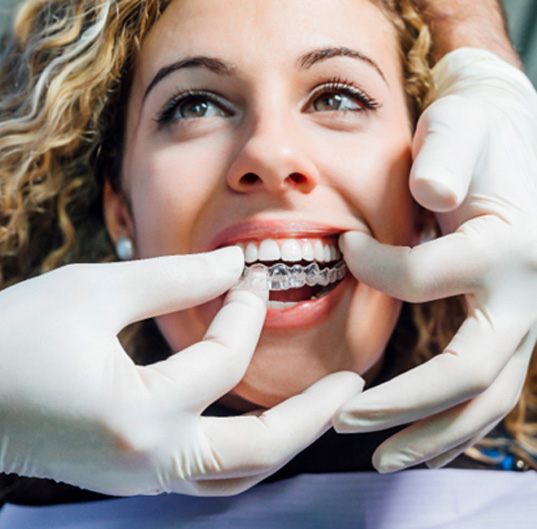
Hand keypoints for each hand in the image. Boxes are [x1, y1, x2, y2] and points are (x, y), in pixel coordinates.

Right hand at [0, 247, 361, 494]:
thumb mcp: (94, 290)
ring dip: (285, 440)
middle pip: (258, 451)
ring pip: (237, 477)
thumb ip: (173, 279)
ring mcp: (140, 478)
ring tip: (320, 408)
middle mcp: (146, 461)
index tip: (250, 276)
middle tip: (353, 384)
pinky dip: (245, 449)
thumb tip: (234, 267)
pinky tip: (260, 420)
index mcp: (136, 413)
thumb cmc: (12, 336)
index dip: (244, 309)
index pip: (222, 359)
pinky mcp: (133, 475)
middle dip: (312, 414)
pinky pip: (209, 476)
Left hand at [333, 48, 536, 471]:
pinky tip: (418, 438)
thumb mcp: (459, 128)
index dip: (373, 268)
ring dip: (431, 434)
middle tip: (343, 420)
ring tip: (382, 458)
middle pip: (469, 372)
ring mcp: (525, 317)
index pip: (424, 280)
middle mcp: (529, 293)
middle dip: (403, 404)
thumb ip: (446, 156)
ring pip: (486, 399)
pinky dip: (452, 421)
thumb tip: (431, 194)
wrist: (508, 135)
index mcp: (511, 245)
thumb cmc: (475, 133)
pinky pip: (487, 388)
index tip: (342, 247)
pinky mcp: (510, 326)